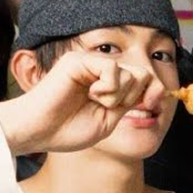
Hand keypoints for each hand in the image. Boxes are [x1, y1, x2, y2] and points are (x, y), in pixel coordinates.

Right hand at [0, 51, 160, 155]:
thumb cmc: (67, 130)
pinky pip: (112, 68)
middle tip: (113, 106)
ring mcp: (89, 63)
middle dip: (135, 95)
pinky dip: (109, 87)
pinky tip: (92, 94)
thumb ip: (128, 103)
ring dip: (118, 95)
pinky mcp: (79, 60)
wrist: (37, 132)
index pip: (143, 79)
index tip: (153, 104)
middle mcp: (100, 70)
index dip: (154, 90)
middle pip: (141, 72)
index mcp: (107, 84)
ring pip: (129, 72)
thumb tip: (154, 89)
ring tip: (96, 102)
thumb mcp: (108, 119)